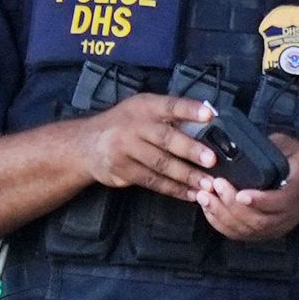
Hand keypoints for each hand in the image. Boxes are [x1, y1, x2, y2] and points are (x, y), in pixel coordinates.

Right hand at [71, 91, 222, 201]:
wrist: (86, 144)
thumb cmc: (126, 125)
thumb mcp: (143, 110)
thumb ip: (171, 115)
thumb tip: (211, 120)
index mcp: (145, 107)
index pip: (170, 105)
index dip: (189, 110)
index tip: (209, 115)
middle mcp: (134, 126)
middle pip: (165, 138)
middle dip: (191, 150)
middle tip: (212, 160)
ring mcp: (125, 149)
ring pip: (160, 164)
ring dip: (187, 176)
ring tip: (208, 184)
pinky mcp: (122, 170)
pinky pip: (153, 181)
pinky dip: (175, 189)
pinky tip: (191, 194)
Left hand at [197, 135, 298, 242]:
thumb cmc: (298, 159)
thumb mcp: (289, 145)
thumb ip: (270, 147)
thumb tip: (240, 146)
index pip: (281, 201)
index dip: (260, 201)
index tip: (240, 194)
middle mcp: (292, 212)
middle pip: (261, 220)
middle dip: (233, 206)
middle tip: (215, 186)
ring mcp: (279, 225)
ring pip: (249, 229)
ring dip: (223, 215)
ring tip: (205, 197)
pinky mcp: (267, 231)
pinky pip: (242, 234)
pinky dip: (222, 224)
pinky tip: (209, 209)